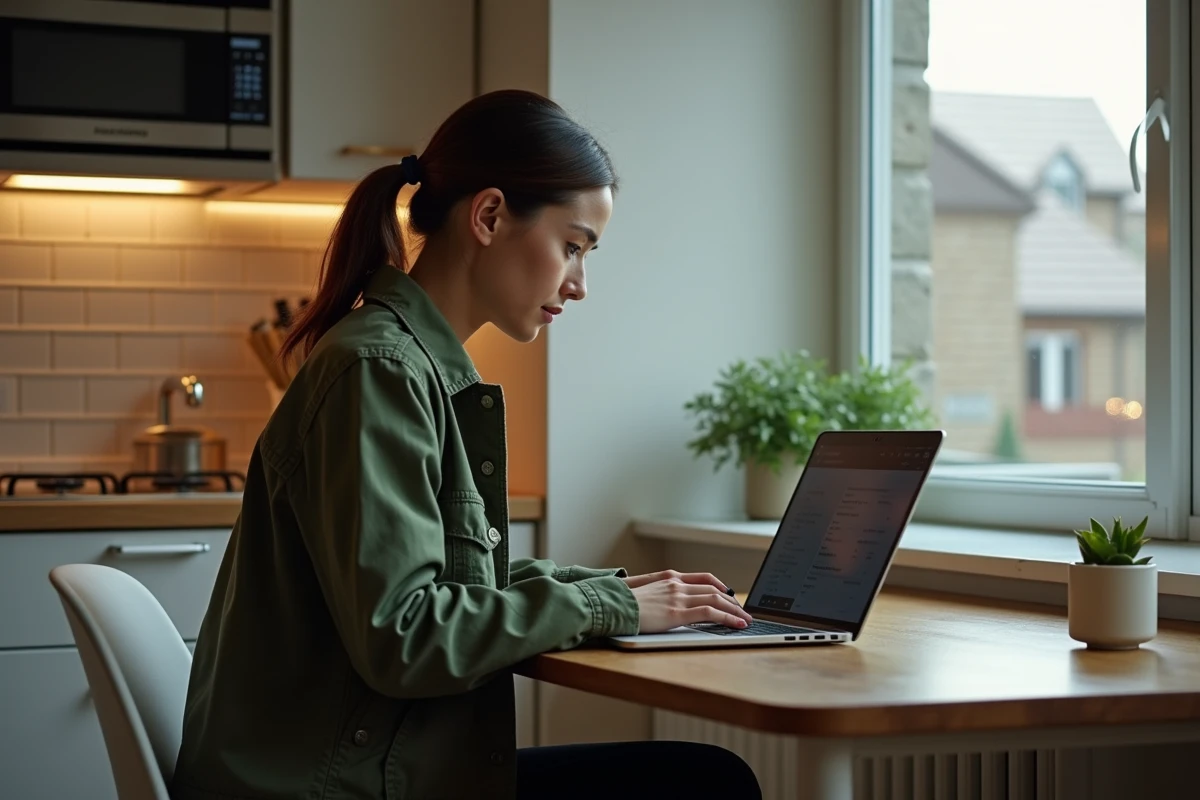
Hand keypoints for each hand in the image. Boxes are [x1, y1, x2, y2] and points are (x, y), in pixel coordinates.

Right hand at [621, 570, 752, 632]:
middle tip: (742, 612)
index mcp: (668, 577)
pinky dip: (727, 617)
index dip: (720, 586)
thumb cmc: (619, 602)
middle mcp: (676, 584)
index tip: (729, 593)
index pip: (703, 578)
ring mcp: (677, 597)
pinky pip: (710, 613)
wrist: (608, 605)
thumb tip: (662, 604)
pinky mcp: (677, 613)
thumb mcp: (642, 593)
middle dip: (732, 601)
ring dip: (734, 610)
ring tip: (745, 620)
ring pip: (716, 599)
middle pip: (714, 589)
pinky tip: (737, 624)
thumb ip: (657, 594)